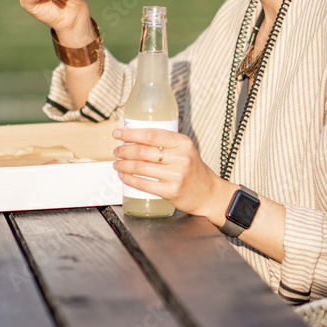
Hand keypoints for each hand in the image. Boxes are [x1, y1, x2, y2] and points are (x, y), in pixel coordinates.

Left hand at [113, 128, 232, 220]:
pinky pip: (144, 184)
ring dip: (124, 165)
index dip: (131, 133)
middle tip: (117, 151)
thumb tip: (136, 138)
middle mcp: (181, 158)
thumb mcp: (186, 150)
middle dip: (124, 151)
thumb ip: (166, 143)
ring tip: (118, 164)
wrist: (208, 193)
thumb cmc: (194, 170)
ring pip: (140, 167)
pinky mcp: (171, 191)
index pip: (152, 134)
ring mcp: (176, 176)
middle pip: (143, 151)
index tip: (118, 133)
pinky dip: (129, 179)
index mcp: (183, 143)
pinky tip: (124, 176)